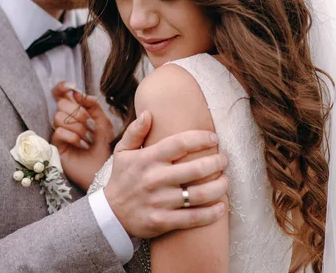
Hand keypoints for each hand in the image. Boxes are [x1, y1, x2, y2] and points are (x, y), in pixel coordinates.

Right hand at [50, 82, 114, 190]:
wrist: (104, 169)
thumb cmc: (104, 147)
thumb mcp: (103, 122)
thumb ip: (93, 105)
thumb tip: (77, 92)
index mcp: (75, 112)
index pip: (61, 94)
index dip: (62, 88)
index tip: (72, 89)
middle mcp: (65, 121)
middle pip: (61, 104)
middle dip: (79, 113)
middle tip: (91, 126)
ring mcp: (59, 133)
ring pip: (58, 118)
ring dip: (78, 127)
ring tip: (88, 138)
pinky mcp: (55, 146)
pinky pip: (59, 132)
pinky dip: (73, 137)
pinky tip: (82, 145)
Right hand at [104, 111, 228, 238]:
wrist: (110, 215)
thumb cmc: (122, 179)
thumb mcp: (123, 152)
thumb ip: (135, 131)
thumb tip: (148, 113)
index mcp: (147, 159)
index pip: (180, 143)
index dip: (201, 138)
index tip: (214, 138)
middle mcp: (155, 179)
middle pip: (195, 169)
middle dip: (217, 163)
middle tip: (224, 160)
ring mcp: (159, 202)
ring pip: (199, 194)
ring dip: (219, 187)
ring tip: (226, 181)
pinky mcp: (162, 222)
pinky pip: (193, 218)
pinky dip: (212, 213)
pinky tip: (222, 206)